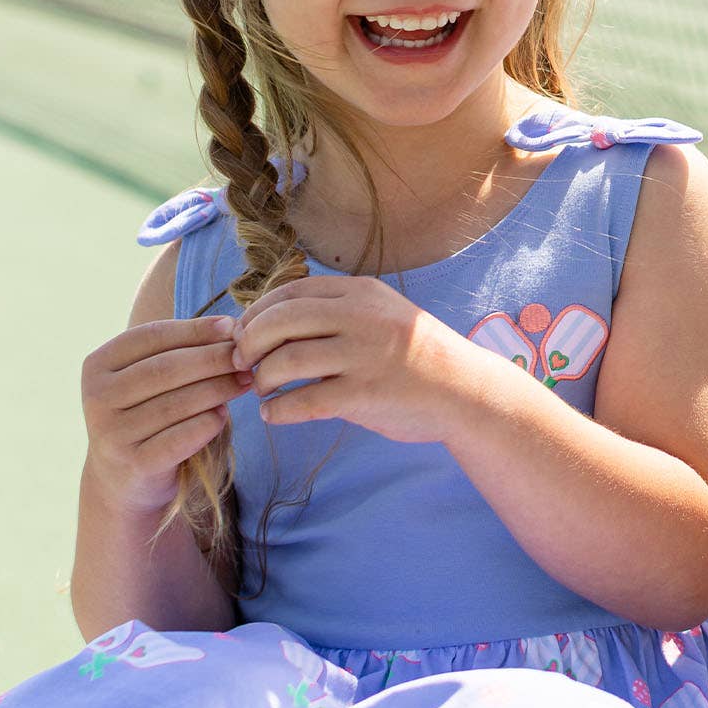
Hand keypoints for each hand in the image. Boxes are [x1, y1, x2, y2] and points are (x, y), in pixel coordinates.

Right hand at [81, 314, 248, 516]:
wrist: (124, 479)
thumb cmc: (147, 413)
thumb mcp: (151, 378)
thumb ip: (180, 351)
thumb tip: (231, 327)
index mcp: (98, 365)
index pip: (151, 337)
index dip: (195, 329)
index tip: (233, 326)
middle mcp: (98, 397)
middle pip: (164, 369)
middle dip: (212, 359)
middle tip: (245, 357)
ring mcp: (112, 433)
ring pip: (174, 404)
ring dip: (217, 389)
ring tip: (245, 381)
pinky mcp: (133, 464)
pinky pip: (178, 439)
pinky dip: (206, 424)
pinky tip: (223, 415)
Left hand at [228, 275, 466, 442]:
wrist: (465, 391)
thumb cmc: (418, 355)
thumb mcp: (384, 313)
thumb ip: (340, 311)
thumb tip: (275, 320)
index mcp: (362, 293)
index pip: (291, 292)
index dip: (257, 312)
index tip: (244, 333)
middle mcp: (361, 318)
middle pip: (281, 321)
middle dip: (249, 342)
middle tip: (242, 362)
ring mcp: (363, 357)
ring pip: (287, 361)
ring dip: (262, 378)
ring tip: (261, 389)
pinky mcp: (364, 396)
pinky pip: (304, 402)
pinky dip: (278, 410)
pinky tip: (273, 415)